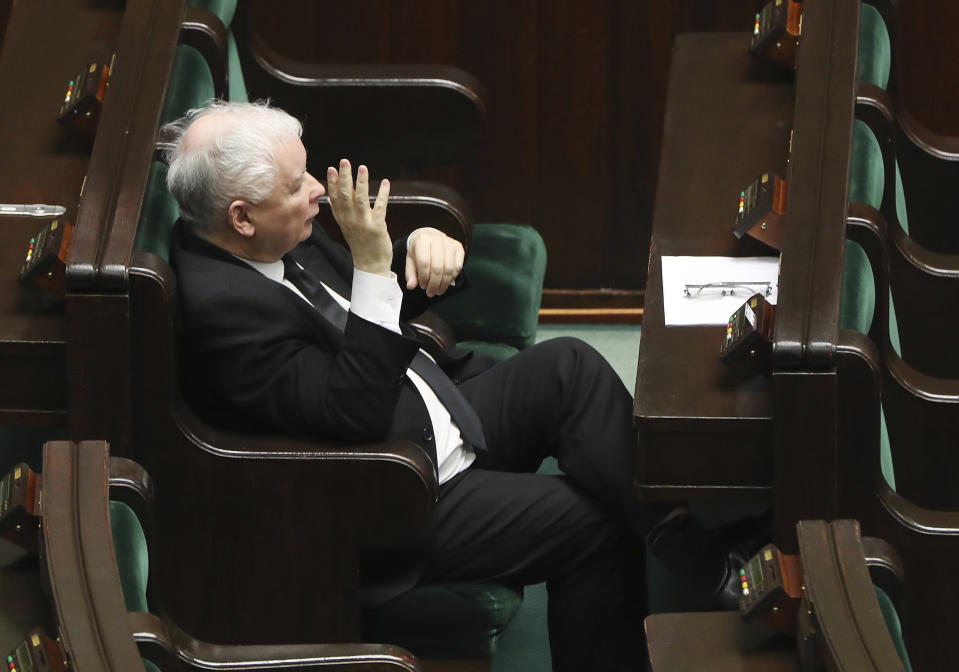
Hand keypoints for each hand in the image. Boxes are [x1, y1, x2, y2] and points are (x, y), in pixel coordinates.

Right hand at [327, 159, 391, 276]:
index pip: (335, 198)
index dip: (333, 182)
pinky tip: (386, 183)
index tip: (332, 168)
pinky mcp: (377, 227)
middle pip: (346, 195)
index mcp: (342, 219)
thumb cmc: (360, 243)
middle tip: (345, 161)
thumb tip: (339, 192)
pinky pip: (380, 207)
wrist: (370, 265)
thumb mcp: (348, 226)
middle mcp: (350, 220)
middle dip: (345, 177)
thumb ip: (344, 209)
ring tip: (362, 167)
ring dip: (362, 182)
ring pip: (361, 199)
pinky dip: (383, 194)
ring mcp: (363, 223)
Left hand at [406, 228, 464, 296]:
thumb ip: (410, 274)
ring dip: (444, 283)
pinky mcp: (459, 247)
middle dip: (434, 283)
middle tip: (431, 292)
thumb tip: (411, 286)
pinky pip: (458, 266)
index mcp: (422, 240)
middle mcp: (437, 239)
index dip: (424, 277)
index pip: (424, 262)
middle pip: (437, 267)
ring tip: (438, 290)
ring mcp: (450, 242)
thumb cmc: (420, 251)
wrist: (430, 237)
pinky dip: (452, 277)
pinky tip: (446, 282)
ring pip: (449, 268)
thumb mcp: (411, 260)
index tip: (422, 286)